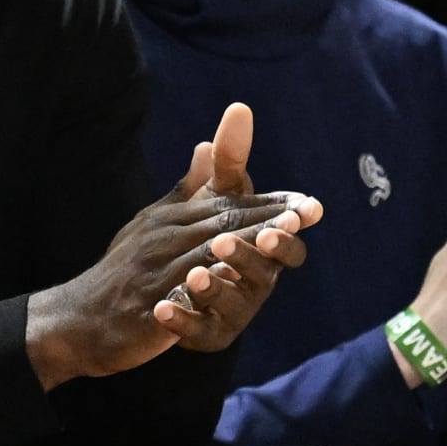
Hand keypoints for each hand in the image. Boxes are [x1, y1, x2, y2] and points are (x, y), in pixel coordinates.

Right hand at [26, 103, 320, 389]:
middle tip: (303, 216)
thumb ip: (187, 189)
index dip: (268, 204)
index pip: (225, 205)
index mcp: (168, 218)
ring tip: (277, 243)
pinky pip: (179, 300)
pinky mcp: (146, 310)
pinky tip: (229, 287)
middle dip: (264, 220)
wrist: (77, 319)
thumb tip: (207, 144)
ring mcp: (152, 275)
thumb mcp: (153, 222)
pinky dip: (203, 291)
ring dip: (242, 249)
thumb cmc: (122, 271)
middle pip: (220, 226)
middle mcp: (161, 240)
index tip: (308, 205)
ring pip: (204, 257)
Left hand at [154, 103, 319, 351]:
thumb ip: (227, 161)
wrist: (148, 289)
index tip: (297, 212)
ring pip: (235, 304)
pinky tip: (163, 308)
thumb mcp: (210, 197)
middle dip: (248, 255)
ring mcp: (234, 311)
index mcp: (263, 248)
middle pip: (265, 272)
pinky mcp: (207, 334)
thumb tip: (238, 111)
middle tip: (224, 242)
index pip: (286, 239)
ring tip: (194, 275)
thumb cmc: (199, 236)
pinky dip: (184, 320)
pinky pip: (200, 331)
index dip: (290, 226)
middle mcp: (256, 281)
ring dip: (216, 288)